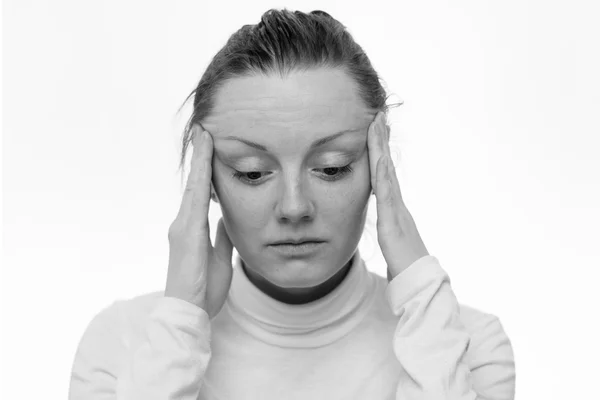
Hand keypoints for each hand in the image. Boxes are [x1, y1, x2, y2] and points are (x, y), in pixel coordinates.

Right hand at [165, 125, 233, 318]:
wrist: (189, 311)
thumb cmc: (203, 289)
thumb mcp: (220, 256)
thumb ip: (222, 235)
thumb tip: (227, 218)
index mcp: (192, 230)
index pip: (201, 193)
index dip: (205, 170)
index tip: (210, 148)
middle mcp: (184, 223)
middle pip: (194, 183)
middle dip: (200, 157)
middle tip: (205, 131)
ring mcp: (182, 226)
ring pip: (194, 185)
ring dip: (199, 160)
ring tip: (205, 135)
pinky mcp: (185, 232)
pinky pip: (195, 198)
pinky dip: (200, 177)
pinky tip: (205, 160)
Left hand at [367, 112, 429, 280]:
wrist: (418, 281)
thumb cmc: (405, 264)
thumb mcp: (391, 240)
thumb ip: (389, 228)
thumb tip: (385, 224)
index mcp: (394, 207)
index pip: (384, 173)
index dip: (380, 152)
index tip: (375, 131)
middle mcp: (397, 203)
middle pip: (387, 165)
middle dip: (381, 140)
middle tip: (378, 116)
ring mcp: (397, 209)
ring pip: (386, 172)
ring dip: (381, 148)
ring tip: (377, 125)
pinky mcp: (393, 221)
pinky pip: (386, 193)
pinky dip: (382, 174)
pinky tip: (378, 159)